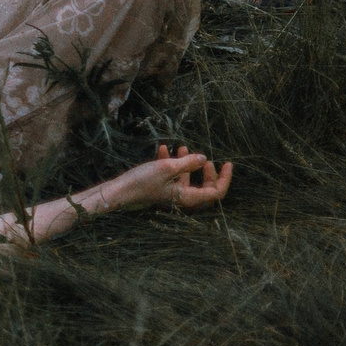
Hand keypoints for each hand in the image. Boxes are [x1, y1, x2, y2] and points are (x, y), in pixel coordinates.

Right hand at [99, 144, 233, 211]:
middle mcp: (182, 198)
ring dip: (187, 163)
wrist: (118, 191)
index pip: (216, 192)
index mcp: (188, 197)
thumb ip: (188, 163)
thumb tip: (203, 158)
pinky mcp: (161, 189)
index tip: (226, 163)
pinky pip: (173, 177)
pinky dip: (172, 164)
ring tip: (182, 147)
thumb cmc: (142, 181)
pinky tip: (164, 149)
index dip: (224, 178)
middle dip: (207, 171)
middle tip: (206, 158)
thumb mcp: (167, 168)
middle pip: (205, 187)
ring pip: (188, 180)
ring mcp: (171, 194)